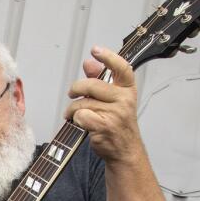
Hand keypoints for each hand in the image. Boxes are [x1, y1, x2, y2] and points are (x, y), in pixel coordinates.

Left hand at [64, 46, 144, 165]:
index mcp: (127, 89)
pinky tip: (79, 123)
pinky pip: (81, 115)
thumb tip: (89, 63)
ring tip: (73, 115)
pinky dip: (75, 119)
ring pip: (83, 102)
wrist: (125, 150)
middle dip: (76, 89)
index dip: (108, 57)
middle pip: (91, 85)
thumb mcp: (113, 100)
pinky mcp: (104, 126)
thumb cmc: (117, 123)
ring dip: (72, 109)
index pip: (121, 67)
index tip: (95, 50)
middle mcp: (124, 99)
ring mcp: (115, 113)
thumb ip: (100, 80)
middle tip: (72, 95)